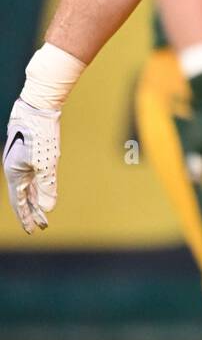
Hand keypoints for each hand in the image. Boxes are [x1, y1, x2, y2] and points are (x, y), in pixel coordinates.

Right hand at [3, 99, 60, 233]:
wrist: (37, 108)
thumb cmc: (38, 134)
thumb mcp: (45, 163)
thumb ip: (47, 186)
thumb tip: (48, 208)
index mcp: (15, 174)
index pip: (19, 203)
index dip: (26, 217)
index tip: (32, 231)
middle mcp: (17, 170)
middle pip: (25, 197)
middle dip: (32, 213)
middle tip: (42, 227)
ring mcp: (24, 162)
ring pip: (30, 187)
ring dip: (37, 201)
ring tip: (44, 215)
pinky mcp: (33, 154)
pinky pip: (35, 176)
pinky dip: (40, 187)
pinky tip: (45, 193)